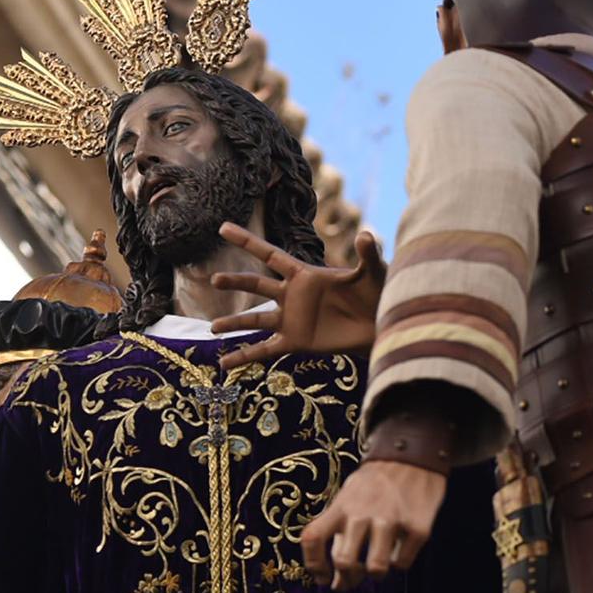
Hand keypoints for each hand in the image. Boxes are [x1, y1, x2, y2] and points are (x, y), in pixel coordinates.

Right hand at [208, 224, 386, 371]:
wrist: (379, 327)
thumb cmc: (376, 295)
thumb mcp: (372, 273)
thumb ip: (367, 255)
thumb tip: (366, 235)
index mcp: (304, 275)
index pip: (269, 254)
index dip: (247, 241)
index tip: (224, 228)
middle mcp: (292, 296)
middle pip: (256, 285)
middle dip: (235, 282)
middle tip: (214, 279)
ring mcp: (291, 320)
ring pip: (255, 321)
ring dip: (234, 324)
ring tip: (213, 326)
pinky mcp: (295, 342)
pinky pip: (264, 350)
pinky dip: (244, 357)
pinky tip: (225, 364)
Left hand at [300, 461, 446, 589]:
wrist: (414, 455)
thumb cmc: (376, 483)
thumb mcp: (349, 497)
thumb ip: (339, 531)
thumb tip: (334, 576)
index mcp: (341, 506)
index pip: (313, 538)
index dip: (314, 565)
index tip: (323, 578)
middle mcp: (363, 513)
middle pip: (344, 561)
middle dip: (347, 579)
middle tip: (352, 580)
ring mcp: (391, 521)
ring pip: (375, 569)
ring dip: (374, 575)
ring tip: (377, 567)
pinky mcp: (418, 528)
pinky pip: (402, 564)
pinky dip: (398, 563)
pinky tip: (398, 551)